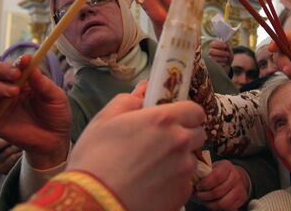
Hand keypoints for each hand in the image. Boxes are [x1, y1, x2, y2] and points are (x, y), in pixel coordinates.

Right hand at [0, 55, 71, 168]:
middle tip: (16, 75)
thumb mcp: (56, 97)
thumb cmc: (56, 116)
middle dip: (0, 70)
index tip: (25, 61)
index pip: (12, 66)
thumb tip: (31, 66)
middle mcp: (6, 89)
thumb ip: (43, 84)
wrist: (53, 140)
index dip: (16, 62)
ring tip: (13, 93)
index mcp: (22, 81)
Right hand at [67, 92, 205, 210]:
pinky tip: (152, 184)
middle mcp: (180, 142)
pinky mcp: (182, 193)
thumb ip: (128, 101)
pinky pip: (185, 182)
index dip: (186, 114)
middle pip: (198, 134)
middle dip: (185, 135)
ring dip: (179, 160)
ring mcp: (184, 169)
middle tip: (162, 143)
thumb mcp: (104, 121)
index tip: (175, 119)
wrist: (92, 203)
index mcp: (163, 119)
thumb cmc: (94, 160)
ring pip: (192, 159)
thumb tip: (143, 92)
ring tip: (153, 167)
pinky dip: (174, 182)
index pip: (195, 110)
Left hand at [195, 160, 249, 210]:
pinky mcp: (242, 198)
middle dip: (204, 196)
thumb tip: (191, 180)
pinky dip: (217, 208)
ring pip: (222, 203)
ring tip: (204, 200)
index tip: (198, 186)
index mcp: (227, 166)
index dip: (205, 184)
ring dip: (210, 204)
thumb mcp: (212, 168)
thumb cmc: (220, 173)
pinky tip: (212, 203)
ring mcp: (240, 188)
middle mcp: (235, 176)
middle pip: (217, 192)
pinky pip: (228, 208)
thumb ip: (204, 173)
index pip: (216, 177)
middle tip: (198, 195)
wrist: (235, 176)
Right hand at [208, 40, 232, 73]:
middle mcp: (208, 53)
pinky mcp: (209, 67)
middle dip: (220, 52)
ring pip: (212, 58)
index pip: (212, 44)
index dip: (218, 44)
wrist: (227, 67)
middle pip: (211, 51)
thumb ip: (227, 46)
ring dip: (221, 58)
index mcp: (212, 47)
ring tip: (226, 59)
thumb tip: (226, 41)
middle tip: (227, 54)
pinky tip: (224, 63)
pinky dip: (221, 64)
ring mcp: (208, 60)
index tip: (225, 46)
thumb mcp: (229, 51)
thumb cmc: (227, 56)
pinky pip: (214, 65)